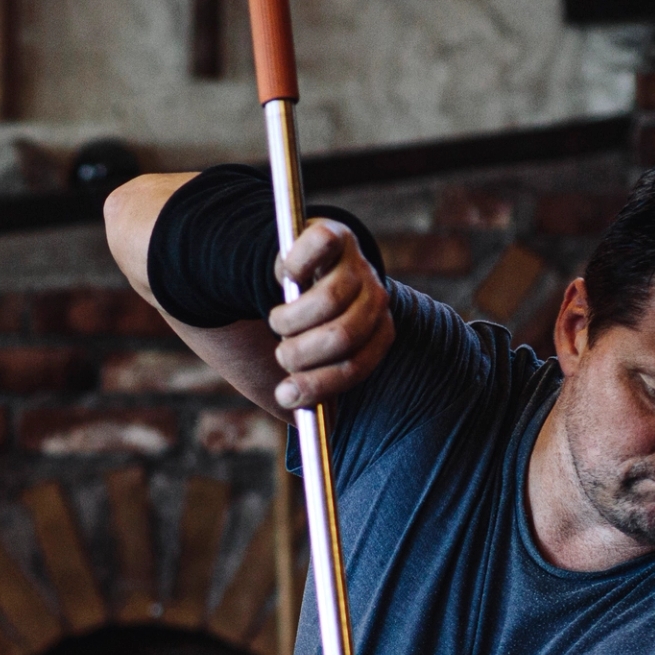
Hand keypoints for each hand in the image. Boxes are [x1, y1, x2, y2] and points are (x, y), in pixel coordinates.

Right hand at [268, 218, 392, 411]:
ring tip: (276, 322)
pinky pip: (316, 249)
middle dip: (301, 353)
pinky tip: (284, 276)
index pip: (356, 365)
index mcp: (377, 334)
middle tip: (281, 355)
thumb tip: (294, 419)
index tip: (286, 395)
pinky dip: (294, 265)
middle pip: (343, 335)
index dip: (320, 384)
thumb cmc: (305, 325)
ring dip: (289, 319)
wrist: (298, 267)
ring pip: (327, 299)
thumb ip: (307, 386)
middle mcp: (374, 298)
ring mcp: (356, 265)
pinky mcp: (333, 235)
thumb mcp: (310, 359)